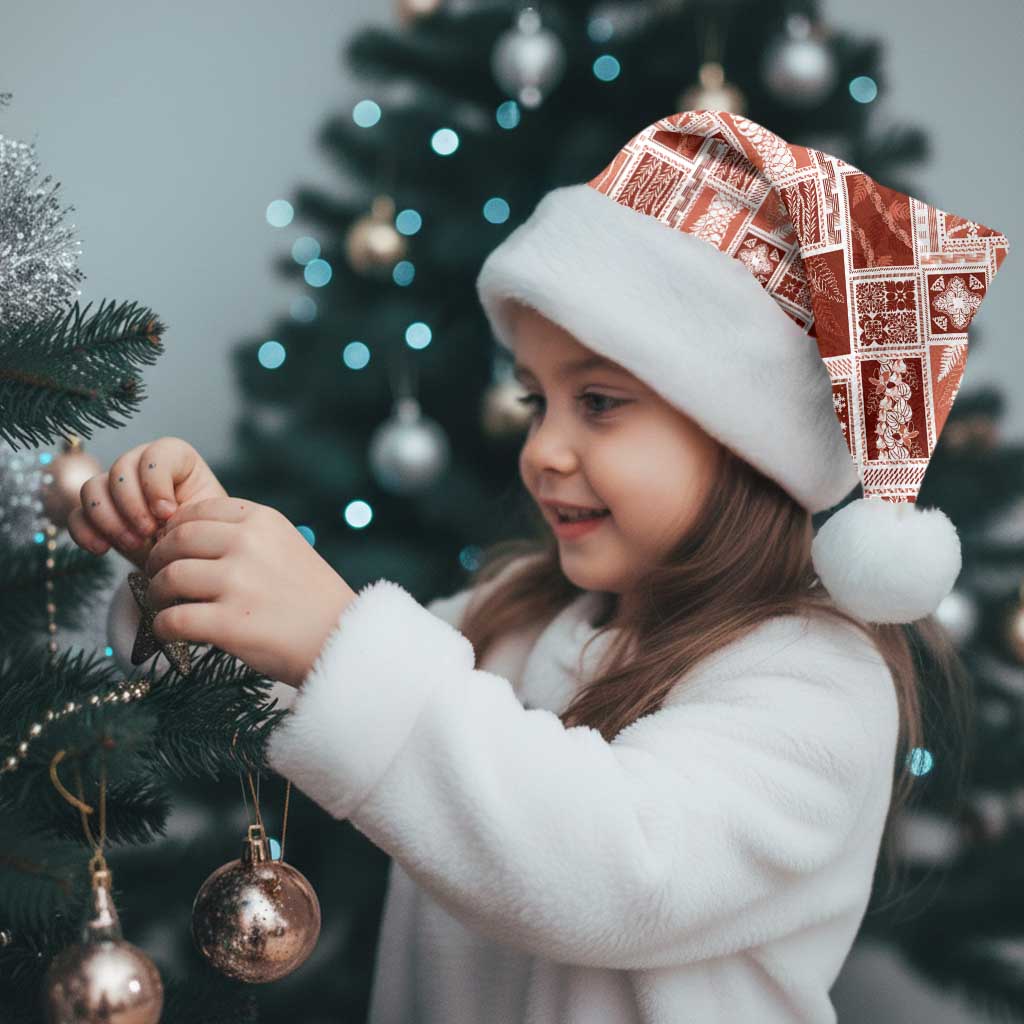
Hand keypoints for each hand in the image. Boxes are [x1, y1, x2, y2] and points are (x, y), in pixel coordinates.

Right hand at [67, 437, 227, 570]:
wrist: (189, 560)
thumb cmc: (203, 534)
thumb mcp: (206, 519)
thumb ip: (189, 510)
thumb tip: (163, 515)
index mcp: (176, 459)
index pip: (156, 454)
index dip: (156, 483)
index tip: (168, 513)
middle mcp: (141, 466)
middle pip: (120, 469)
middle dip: (132, 505)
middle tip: (148, 533)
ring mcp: (115, 488)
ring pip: (92, 488)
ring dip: (109, 519)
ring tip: (133, 544)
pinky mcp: (97, 514)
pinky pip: (76, 515)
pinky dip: (85, 532)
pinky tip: (102, 549)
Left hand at [142, 496, 357, 687]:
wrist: (343, 639)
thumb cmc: (312, 598)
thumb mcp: (287, 546)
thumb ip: (246, 536)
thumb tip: (185, 537)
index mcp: (263, 520)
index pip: (197, 511)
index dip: (175, 530)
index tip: (172, 548)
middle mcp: (248, 544)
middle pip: (176, 541)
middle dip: (158, 560)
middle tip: (157, 577)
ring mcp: (238, 583)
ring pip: (169, 578)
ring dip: (157, 594)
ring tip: (165, 605)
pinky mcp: (229, 623)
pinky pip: (172, 620)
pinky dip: (163, 628)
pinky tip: (170, 632)